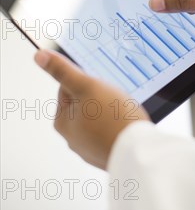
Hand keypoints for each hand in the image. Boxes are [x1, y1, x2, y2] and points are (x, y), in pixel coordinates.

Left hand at [34, 50, 149, 169]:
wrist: (139, 150)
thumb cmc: (114, 119)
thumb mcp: (86, 86)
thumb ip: (63, 71)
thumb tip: (40, 57)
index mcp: (62, 122)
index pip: (69, 87)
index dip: (87, 82)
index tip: (99, 88)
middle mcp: (73, 138)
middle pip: (85, 102)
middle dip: (100, 97)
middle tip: (113, 100)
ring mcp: (91, 147)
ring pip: (100, 116)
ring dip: (110, 110)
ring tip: (121, 112)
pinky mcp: (107, 152)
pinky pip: (111, 130)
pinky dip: (117, 125)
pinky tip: (125, 124)